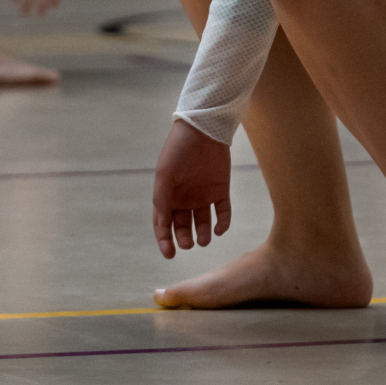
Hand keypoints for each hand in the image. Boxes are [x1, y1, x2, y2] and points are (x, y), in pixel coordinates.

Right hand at [151, 117, 232, 257]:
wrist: (203, 131)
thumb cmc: (178, 151)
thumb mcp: (164, 176)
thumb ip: (162, 201)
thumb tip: (162, 226)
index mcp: (167, 195)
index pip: (163, 223)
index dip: (164, 240)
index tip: (169, 254)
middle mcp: (185, 198)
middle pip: (183, 226)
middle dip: (184, 238)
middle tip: (187, 244)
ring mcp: (203, 195)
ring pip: (203, 223)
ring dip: (203, 234)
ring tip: (203, 240)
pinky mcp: (221, 191)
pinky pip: (223, 213)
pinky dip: (223, 223)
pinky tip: (220, 229)